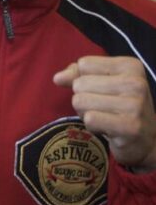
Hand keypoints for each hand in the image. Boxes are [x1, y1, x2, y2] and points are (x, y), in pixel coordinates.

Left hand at [54, 56, 155, 170]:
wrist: (146, 140)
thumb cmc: (119, 106)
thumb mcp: (102, 83)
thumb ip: (77, 75)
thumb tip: (57, 78)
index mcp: (130, 66)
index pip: (84, 64)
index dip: (84, 79)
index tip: (103, 91)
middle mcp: (136, 83)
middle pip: (79, 84)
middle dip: (84, 98)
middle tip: (104, 108)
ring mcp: (135, 105)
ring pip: (80, 101)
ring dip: (86, 113)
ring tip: (105, 117)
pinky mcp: (129, 126)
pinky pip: (89, 119)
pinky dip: (92, 126)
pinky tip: (107, 128)